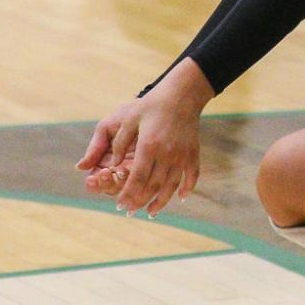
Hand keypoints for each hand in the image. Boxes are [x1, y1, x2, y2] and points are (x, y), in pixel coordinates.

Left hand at [77, 85, 203, 215]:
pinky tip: (180, 198)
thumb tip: (112, 165)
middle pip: (153, 186)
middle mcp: (167, 153)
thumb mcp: (130, 119)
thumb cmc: (152, 105)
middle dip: (140, 201)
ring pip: (172, 185)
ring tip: (151, 212)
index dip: (127, 194)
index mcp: (149, 145)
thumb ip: (119, 143)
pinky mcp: (193, 152)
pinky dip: (187, 189)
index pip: (136, 178)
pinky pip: (192, 175)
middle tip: (130, 211)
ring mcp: (182, 154)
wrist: (182, 93)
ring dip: (161, 202)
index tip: (119, 204)